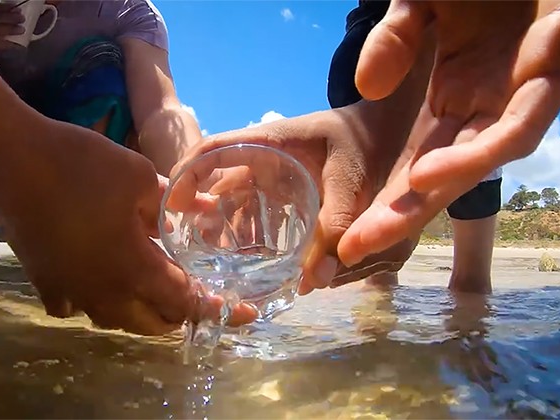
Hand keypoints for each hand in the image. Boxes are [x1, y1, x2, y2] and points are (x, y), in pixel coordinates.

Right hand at [0, 121, 256, 333]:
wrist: (9, 160)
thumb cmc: (80, 165)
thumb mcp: (138, 177)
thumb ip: (173, 203)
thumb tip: (206, 213)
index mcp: (133, 270)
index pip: (184, 302)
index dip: (213, 308)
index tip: (236, 309)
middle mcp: (104, 293)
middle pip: (151, 322)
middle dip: (179, 315)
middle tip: (196, 293)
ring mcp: (70, 292)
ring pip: (116, 318)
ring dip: (142, 311)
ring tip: (155, 288)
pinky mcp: (45, 283)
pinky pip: (78, 307)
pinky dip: (97, 301)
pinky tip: (100, 281)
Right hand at [169, 107, 416, 294]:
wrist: (387, 130)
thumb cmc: (364, 141)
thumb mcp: (351, 179)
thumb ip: (335, 225)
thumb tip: (313, 281)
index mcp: (268, 142)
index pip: (212, 149)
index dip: (186, 174)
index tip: (172, 206)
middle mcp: (261, 158)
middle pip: (215, 182)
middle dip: (198, 214)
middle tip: (189, 252)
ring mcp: (270, 174)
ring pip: (233, 203)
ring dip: (222, 231)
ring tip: (213, 266)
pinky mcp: (283, 191)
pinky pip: (256, 213)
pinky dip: (248, 237)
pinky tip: (248, 265)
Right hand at [339, 0, 559, 265]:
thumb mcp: (417, 3)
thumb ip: (393, 39)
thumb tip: (368, 87)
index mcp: (457, 96)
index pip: (416, 161)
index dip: (384, 200)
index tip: (346, 237)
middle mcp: (487, 109)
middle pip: (443, 176)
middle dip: (399, 215)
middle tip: (353, 250)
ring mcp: (521, 98)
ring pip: (479, 163)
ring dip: (431, 195)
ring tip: (385, 223)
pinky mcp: (557, 77)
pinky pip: (516, 130)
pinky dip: (473, 155)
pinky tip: (428, 173)